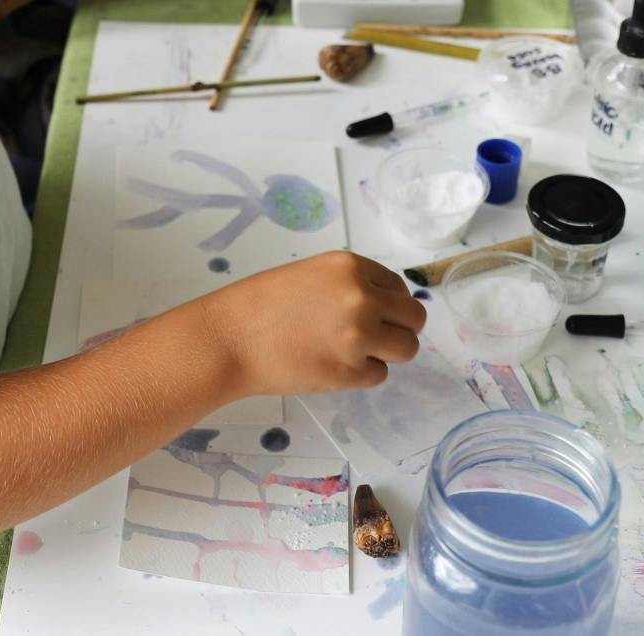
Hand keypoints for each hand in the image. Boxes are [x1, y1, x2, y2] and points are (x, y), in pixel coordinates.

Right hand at [199, 252, 425, 396]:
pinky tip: (333, 365)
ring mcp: (359, 337)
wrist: (229, 338)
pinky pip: (379, 375)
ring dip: (388, 353)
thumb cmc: (261, 303)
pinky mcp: (350, 372)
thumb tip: (388, 307)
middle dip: (400, 329)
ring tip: (356, 352)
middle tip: (377, 337)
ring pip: (406, 350)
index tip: (374, 313)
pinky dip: (362, 374)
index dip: (389, 302)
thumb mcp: (313, 275)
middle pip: (414, 319)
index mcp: (351, 267)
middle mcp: (362, 298)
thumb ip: (351, 285)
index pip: (399, 286)